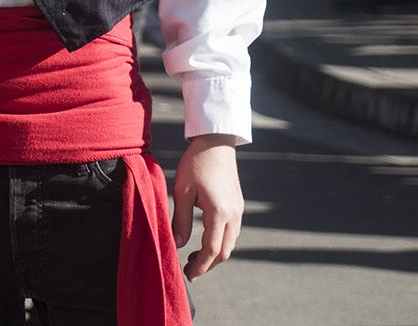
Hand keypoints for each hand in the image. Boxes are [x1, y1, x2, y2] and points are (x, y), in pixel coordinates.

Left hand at [172, 134, 242, 280]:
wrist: (216, 144)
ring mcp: (238, 211)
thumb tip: (178, 245)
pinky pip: (232, 232)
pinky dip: (220, 242)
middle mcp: (233, 216)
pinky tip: (205, 240)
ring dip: (214, 255)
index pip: (212, 251)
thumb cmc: (196, 164)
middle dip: (207, 265)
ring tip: (194, 257)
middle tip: (189, 270)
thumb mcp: (182, 191)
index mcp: (219, 213)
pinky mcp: (238, 206)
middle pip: (224, 252)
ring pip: (230, 243)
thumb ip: (181, 220)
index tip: (187, 274)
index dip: (200, 266)